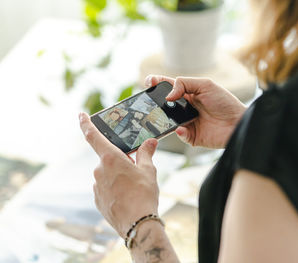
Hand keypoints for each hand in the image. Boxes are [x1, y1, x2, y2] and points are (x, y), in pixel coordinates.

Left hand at [79, 112, 158, 237]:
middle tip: (135, 169)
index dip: (86, 123)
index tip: (80, 115)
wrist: (138, 224)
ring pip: (107, 174)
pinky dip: (114, 188)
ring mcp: (96, 186)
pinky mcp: (97, 199)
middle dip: (120, 161)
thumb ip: (146, 153)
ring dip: (118, 175)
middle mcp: (99, 170)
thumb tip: (150, 142)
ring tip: (134, 187)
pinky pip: (105, 187)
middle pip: (108, 158)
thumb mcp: (148, 170)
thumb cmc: (144, 194)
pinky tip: (127, 196)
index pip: (93, 136)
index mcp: (110, 158)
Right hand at [145, 75, 246, 148]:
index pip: (169, 87)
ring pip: (169, 121)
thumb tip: (168, 95)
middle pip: (165, 105)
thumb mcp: (205, 85)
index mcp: (189, 94)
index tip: (148, 82)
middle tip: (148, 101)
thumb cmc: (225, 102)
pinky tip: (181, 128)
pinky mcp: (192, 136)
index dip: (157, 83)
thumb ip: (184, 84)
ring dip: (163, 119)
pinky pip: (180, 134)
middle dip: (155, 103)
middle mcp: (186, 108)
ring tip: (159, 116)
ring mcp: (188, 123)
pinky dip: (179, 131)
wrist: (238, 122)